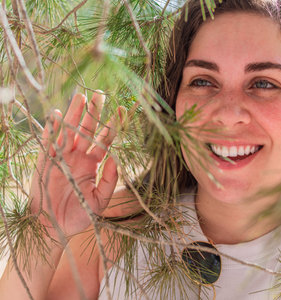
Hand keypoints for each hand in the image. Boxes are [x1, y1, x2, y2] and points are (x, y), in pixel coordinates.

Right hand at [30, 92, 123, 237]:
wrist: (55, 229)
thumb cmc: (79, 214)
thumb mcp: (100, 199)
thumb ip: (110, 180)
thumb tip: (116, 158)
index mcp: (92, 164)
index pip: (104, 141)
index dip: (112, 126)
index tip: (122, 111)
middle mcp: (77, 157)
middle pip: (87, 130)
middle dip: (93, 113)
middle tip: (100, 95)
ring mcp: (60, 158)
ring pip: (68, 132)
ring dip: (74, 115)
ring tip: (80, 97)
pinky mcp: (45, 163)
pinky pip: (48, 144)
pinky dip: (51, 130)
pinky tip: (55, 115)